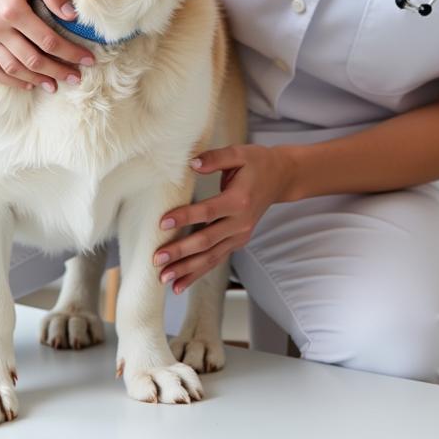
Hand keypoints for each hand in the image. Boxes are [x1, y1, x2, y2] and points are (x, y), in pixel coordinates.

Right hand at [0, 0, 95, 92]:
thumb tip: (72, 16)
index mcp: (12, 10)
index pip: (49, 41)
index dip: (71, 53)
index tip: (88, 60)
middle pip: (32, 59)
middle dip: (58, 71)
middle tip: (77, 78)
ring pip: (12, 68)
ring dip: (36, 80)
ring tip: (55, 85)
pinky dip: (8, 79)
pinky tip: (26, 83)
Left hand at [153, 144, 295, 294]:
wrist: (281, 178)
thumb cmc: (257, 163)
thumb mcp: (239, 153)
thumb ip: (215, 158)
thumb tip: (192, 163)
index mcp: (239, 200)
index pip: (208, 212)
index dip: (185, 217)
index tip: (162, 223)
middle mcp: (240, 223)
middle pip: (207, 241)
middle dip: (181, 251)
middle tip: (157, 258)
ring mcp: (240, 235)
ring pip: (210, 257)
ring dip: (186, 269)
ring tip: (164, 278)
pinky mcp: (237, 242)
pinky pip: (216, 260)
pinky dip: (197, 273)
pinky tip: (180, 284)